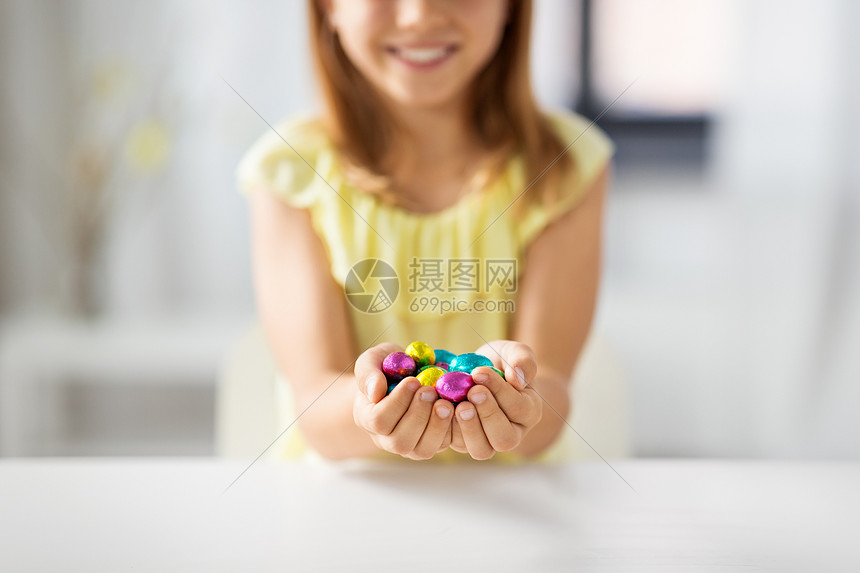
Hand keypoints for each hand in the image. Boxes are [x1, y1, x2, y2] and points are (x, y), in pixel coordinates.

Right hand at [353, 343, 453, 459]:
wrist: (405, 378)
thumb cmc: (385, 367)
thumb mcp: (373, 360)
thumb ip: (368, 373)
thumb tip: (375, 391)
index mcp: (368, 418)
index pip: (379, 421)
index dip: (397, 402)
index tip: (413, 380)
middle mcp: (386, 439)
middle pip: (400, 441)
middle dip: (418, 415)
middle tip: (430, 390)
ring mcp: (410, 445)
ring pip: (422, 449)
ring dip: (436, 426)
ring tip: (444, 402)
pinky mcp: (432, 444)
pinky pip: (443, 444)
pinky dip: (452, 427)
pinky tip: (455, 407)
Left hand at [449, 341, 542, 459]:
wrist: (482, 375)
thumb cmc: (502, 363)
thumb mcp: (514, 353)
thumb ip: (522, 360)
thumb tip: (518, 378)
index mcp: (529, 412)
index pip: (518, 408)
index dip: (499, 391)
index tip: (480, 373)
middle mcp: (511, 433)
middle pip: (504, 439)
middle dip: (487, 415)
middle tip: (472, 392)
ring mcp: (487, 441)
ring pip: (481, 449)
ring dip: (468, 427)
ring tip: (457, 404)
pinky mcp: (464, 442)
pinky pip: (457, 445)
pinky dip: (447, 429)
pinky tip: (440, 407)